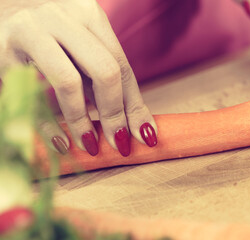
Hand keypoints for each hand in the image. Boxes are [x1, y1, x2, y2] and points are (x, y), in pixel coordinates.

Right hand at [0, 0, 157, 155]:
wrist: (0, 10)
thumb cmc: (48, 34)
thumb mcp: (80, 46)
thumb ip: (101, 74)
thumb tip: (133, 120)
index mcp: (87, 13)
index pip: (121, 65)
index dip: (135, 104)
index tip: (144, 134)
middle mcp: (61, 16)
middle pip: (104, 71)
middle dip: (115, 114)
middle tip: (120, 143)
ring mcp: (30, 30)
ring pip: (69, 83)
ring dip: (83, 122)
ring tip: (91, 145)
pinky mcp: (2, 51)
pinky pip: (31, 95)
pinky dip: (48, 124)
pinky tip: (61, 142)